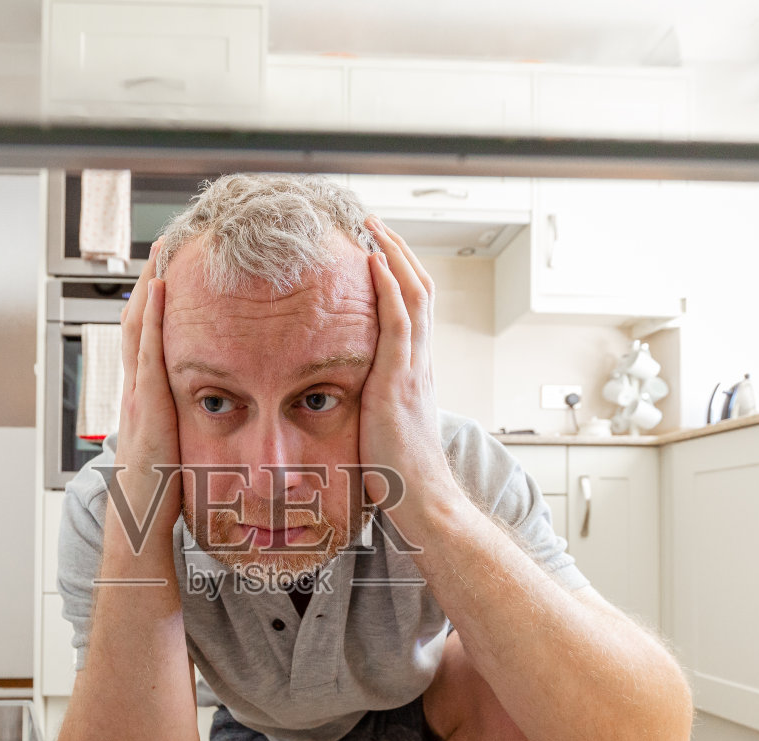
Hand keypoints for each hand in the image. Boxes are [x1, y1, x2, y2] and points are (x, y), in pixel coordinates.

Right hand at [108, 242, 180, 556]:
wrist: (142, 519)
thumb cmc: (165, 491)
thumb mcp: (180, 448)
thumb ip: (194, 425)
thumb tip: (221, 411)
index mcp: (147, 398)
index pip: (148, 338)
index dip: (156, 303)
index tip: (168, 271)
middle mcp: (138, 388)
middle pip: (138, 321)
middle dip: (149, 282)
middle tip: (162, 246)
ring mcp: (138, 394)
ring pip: (139, 326)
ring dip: (149, 286)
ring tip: (161, 251)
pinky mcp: (147, 404)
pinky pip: (148, 350)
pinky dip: (153, 317)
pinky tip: (163, 288)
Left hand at [358, 217, 459, 510]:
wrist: (421, 499)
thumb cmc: (397, 473)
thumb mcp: (380, 427)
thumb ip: (368, 404)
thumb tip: (337, 395)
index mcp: (415, 371)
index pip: (413, 307)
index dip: (399, 274)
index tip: (378, 248)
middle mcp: (420, 362)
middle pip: (419, 289)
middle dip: (398, 251)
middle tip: (375, 223)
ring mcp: (413, 369)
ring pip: (413, 295)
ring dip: (393, 255)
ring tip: (374, 227)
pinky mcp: (399, 381)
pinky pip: (397, 322)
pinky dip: (388, 287)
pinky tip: (373, 262)